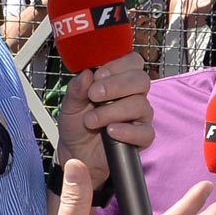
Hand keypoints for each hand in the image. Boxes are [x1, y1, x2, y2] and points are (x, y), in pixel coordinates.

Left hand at [57, 50, 153, 187]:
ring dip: (113, 111)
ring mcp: (140, 116)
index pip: (133, 61)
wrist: (76, 153)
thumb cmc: (77, 124)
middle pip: (141, 80)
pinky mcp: (142, 137)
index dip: (117, 65)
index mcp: (119, 80)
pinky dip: (127, 131)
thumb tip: (86, 74)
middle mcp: (133, 95)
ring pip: (140, 105)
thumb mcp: (70, 104)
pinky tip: (111, 131)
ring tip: (92, 120)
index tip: (98, 75)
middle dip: (116, 86)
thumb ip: (77, 88)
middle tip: (94, 95)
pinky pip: (145, 132)